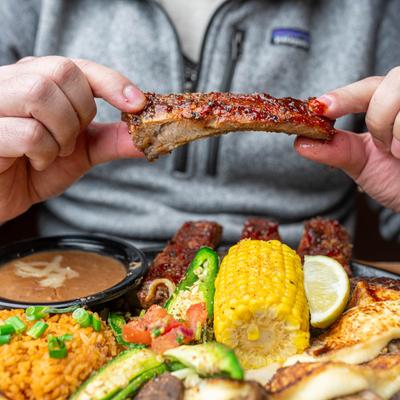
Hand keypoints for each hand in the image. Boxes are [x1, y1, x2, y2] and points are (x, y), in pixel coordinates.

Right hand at [0, 56, 145, 223]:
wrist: (1, 197)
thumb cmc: (35, 168)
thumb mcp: (80, 152)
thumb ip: (112, 140)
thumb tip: (148, 136)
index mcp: (37, 80)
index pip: (78, 67)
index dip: (112, 82)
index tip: (138, 104)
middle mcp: (12, 81)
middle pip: (62, 72)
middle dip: (81, 113)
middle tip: (72, 141)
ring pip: (40, 93)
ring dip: (62, 133)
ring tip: (53, 152)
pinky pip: (27, 132)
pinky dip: (43, 153)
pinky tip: (34, 162)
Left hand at [295, 68, 399, 211]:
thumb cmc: (396, 180)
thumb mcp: (361, 164)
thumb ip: (334, 150)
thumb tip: (300, 142)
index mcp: (390, 105)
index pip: (369, 87)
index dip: (345, 96)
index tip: (320, 108)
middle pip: (392, 82)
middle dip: (380, 117)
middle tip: (384, 147)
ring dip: (398, 130)